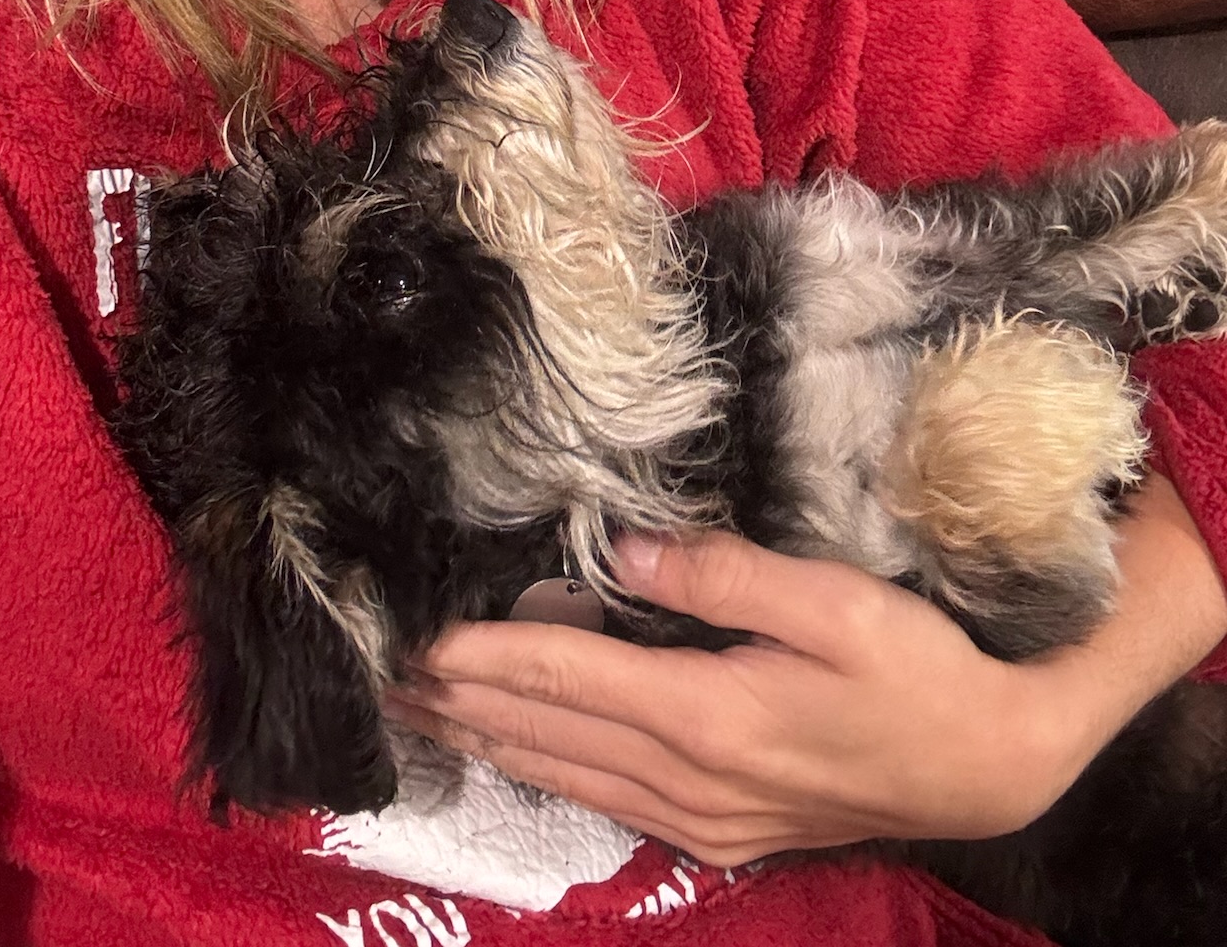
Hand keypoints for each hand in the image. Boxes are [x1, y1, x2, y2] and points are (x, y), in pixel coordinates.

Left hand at [385, 483, 1225, 868]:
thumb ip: (723, 573)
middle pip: (550, 732)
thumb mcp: (832, 602)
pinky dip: (551, 774)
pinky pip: (611, 803)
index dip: (486, 651)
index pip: (566, 674)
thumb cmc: (917, 669)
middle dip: (465, 699)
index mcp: (708, 713)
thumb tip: (624, 545)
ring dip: (494, 740)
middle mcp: (691, 778)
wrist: (990, 764)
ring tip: (427, 715)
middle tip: (388, 674)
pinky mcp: (724, 834)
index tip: (418, 633)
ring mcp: (705, 818)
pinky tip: (523, 759)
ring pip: (571, 776)